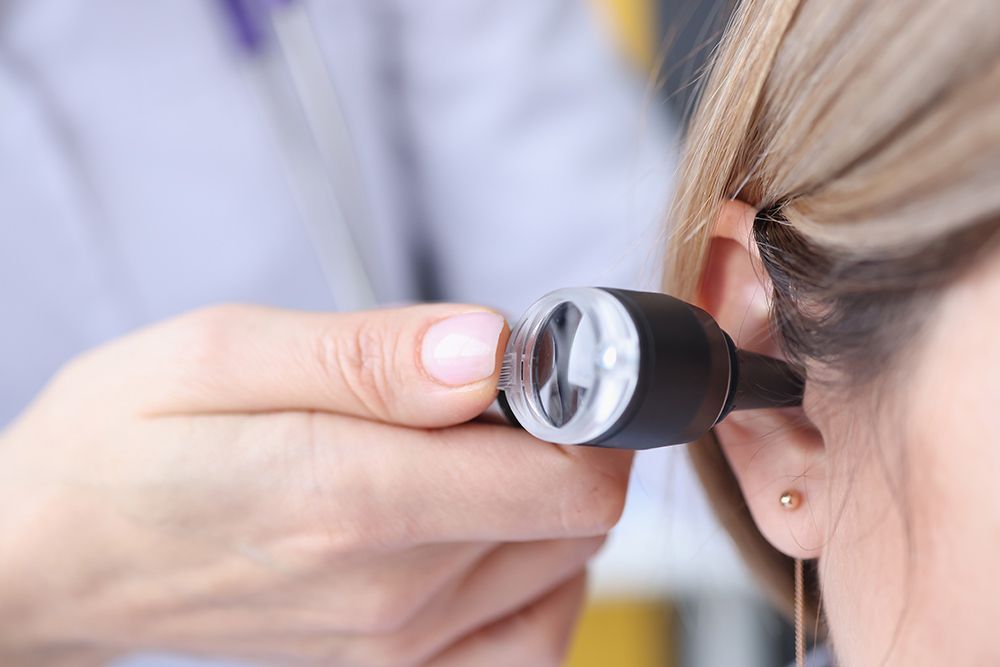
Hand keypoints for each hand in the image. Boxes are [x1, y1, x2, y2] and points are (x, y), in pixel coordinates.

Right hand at [0, 304, 630, 665]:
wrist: (53, 558)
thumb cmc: (122, 445)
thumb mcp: (220, 354)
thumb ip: (368, 355)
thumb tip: (490, 350)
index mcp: (352, 496)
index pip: (564, 472)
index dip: (585, 404)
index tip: (543, 364)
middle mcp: (392, 589)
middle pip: (576, 515)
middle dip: (566, 437)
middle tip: (495, 394)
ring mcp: (395, 645)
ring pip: (564, 563)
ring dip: (542, 493)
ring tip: (464, 449)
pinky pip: (530, 637)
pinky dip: (539, 575)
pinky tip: (492, 528)